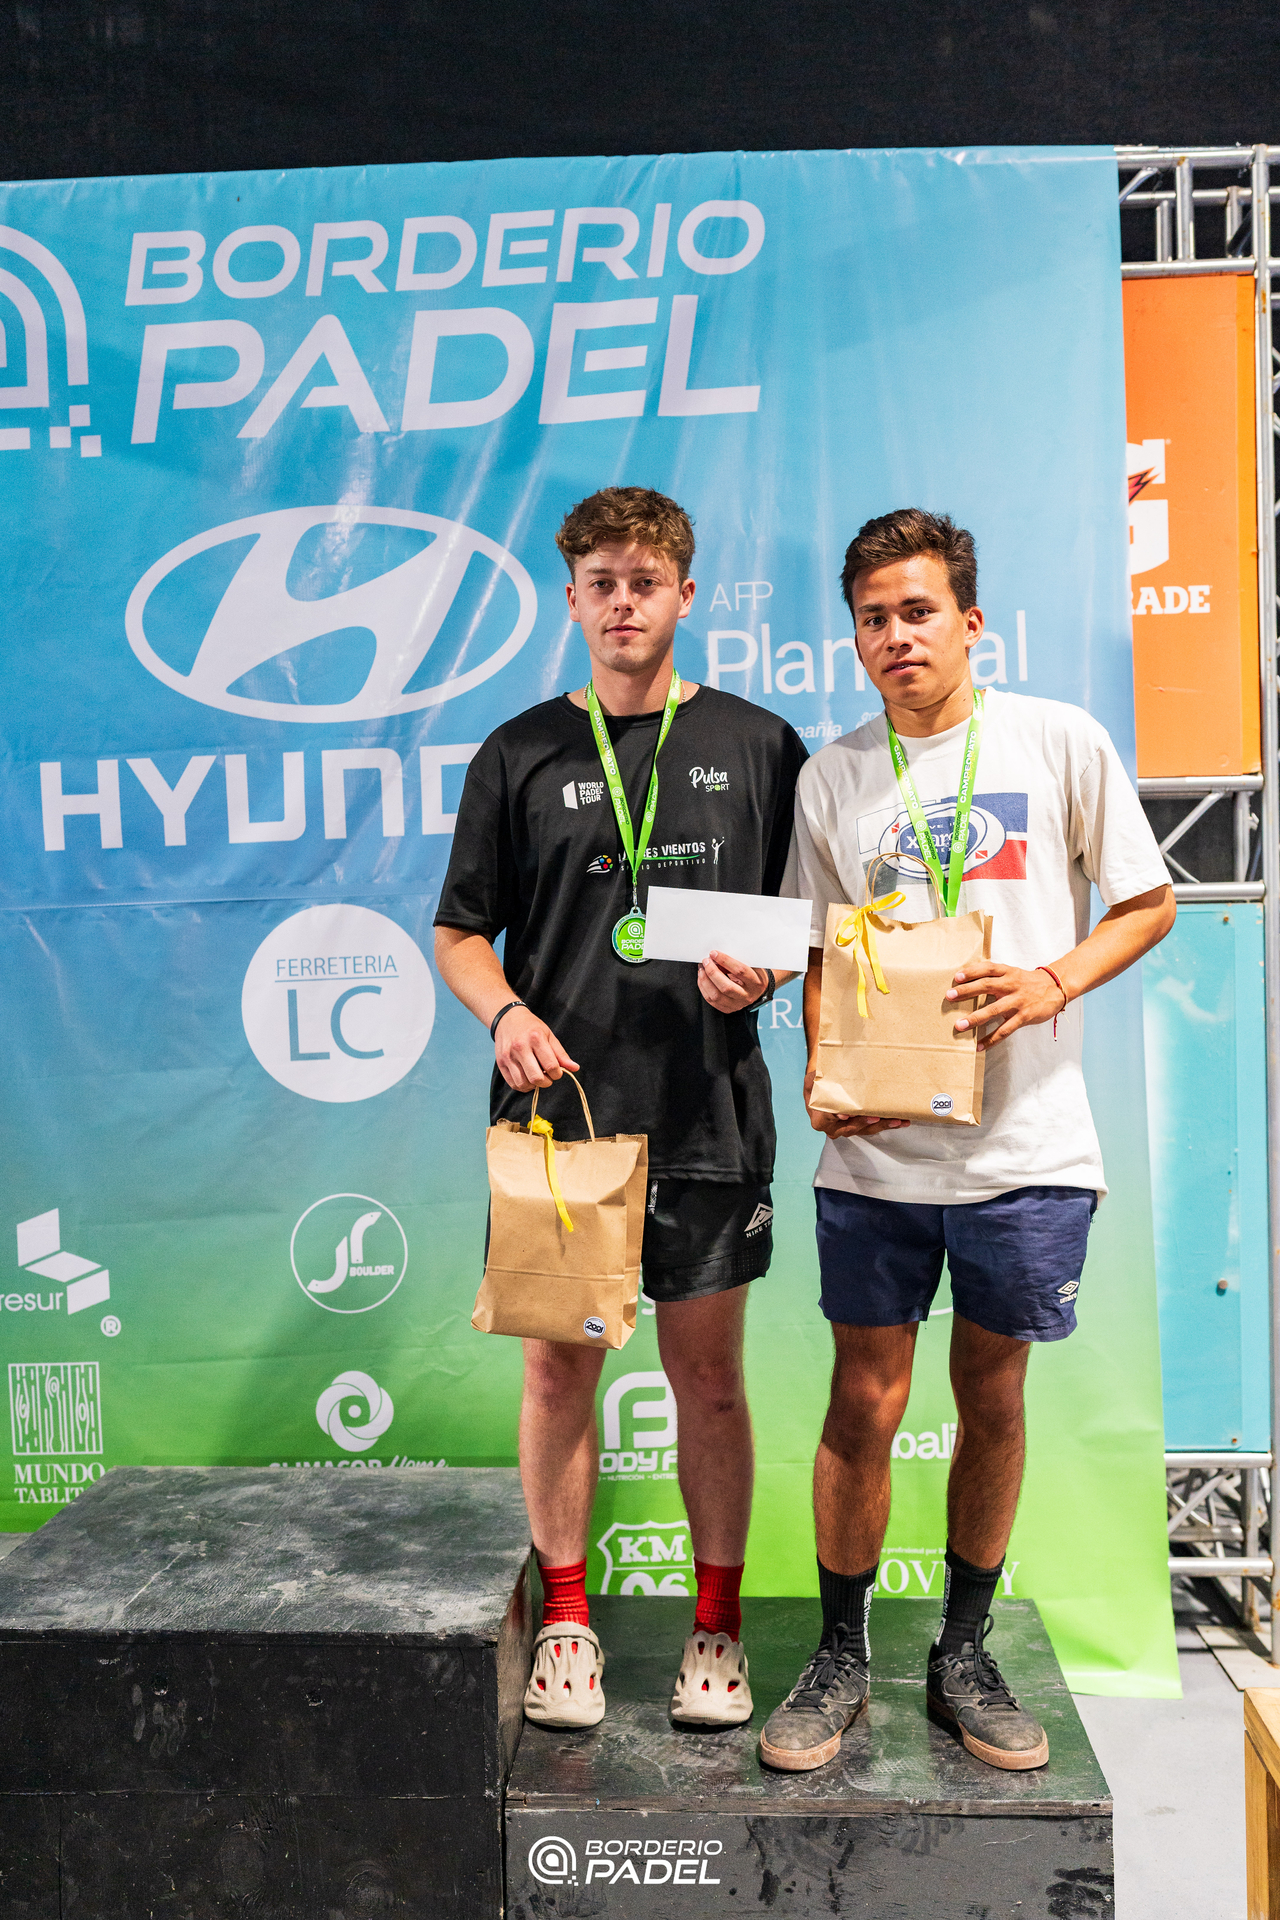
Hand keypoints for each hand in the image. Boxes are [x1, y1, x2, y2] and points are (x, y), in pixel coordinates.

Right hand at [494, 1008, 579, 1091]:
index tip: (557, 1072)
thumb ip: (561, 1054)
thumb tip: (575, 1068)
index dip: (558, 1074)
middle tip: (548, 1077)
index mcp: (536, 1038)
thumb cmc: (531, 1027)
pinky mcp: (500, 1063)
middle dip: (546, 1082)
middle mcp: (520, 1047)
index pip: (551, 1066)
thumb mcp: (549, 1035)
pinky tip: (527, 1078)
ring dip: (534, 1086)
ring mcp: (508, 1056)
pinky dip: (522, 1086)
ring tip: (537, 1077)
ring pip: (523, 1083)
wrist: (507, 1018)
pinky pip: (513, 1083)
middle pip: (536, 1078)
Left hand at [697, 949, 768, 1012]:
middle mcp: (747, 996)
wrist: (756, 990)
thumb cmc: (753, 974)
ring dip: (705, 980)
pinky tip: (703, 978)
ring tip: (702, 969)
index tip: (714, 953)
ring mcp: (737, 1004)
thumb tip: (718, 956)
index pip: (740, 971)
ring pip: (716, 996)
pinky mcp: (728, 1009)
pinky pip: (711, 1001)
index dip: (725, 961)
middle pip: (726, 987)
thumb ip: (737, 961)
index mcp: (756, 983)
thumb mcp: (751, 965)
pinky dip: (704, 988)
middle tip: (706, 961)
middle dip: (712, 972)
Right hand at [803, 1065, 908, 1138]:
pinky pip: (874, 1127)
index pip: (830, 1119)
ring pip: (866, 1130)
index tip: (847, 1115)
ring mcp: (848, 1129)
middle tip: (877, 1117)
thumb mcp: (813, 1080)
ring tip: (897, 1120)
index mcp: (820, 1118)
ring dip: (882, 1125)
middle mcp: (834, 1128)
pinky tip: (900, 1121)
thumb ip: (816, 1080)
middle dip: (866, 1122)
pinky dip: (887, 1124)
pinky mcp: (860, 1127)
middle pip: (851, 1128)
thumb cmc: (819, 1083)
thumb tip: (826, 1078)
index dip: (840, 1117)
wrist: (824, 1089)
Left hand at [947, 962, 1065, 1050]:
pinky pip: (1005, 1029)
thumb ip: (994, 977)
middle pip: (986, 986)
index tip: (956, 977)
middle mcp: (1011, 985)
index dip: (972, 971)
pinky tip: (979, 1046)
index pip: (987, 969)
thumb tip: (968, 983)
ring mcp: (1018, 1001)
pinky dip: (991, 1039)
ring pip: (994, 1010)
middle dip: (966, 991)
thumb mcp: (1012, 973)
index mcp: (1007, 972)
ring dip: (975, 1018)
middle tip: (949, 996)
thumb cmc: (1028, 982)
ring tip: (959, 1025)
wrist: (1056, 988)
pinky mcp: (1024, 1016)